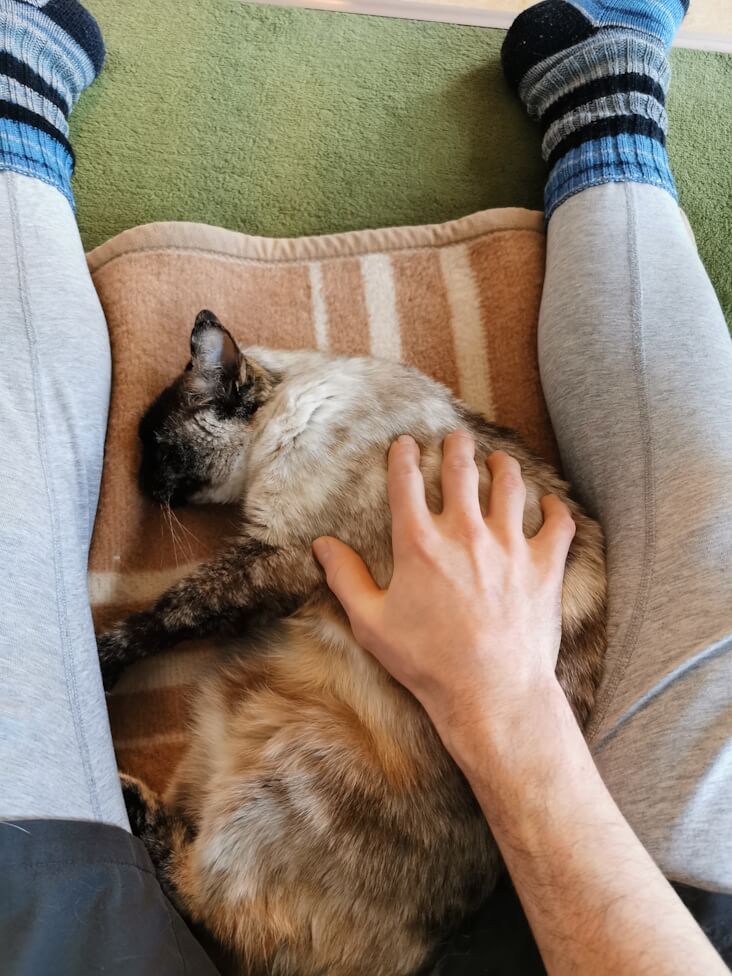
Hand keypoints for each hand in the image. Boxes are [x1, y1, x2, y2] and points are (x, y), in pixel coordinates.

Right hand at [312, 431, 575, 764]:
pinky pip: (558, 524)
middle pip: (461, 471)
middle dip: (457, 446)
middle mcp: (465, 533)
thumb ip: (346, 579)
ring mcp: (509, 546)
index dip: (404, 456)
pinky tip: (549, 503)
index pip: (407, 482)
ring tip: (499, 460)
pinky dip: (555, 509)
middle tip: (456, 437)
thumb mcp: (372, 623)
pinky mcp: (543, 566)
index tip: (406, 443)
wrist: (490, 692)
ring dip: (503, 466)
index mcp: (419, 543)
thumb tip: (323, 545)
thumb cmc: (426, 662)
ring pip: (510, 485)